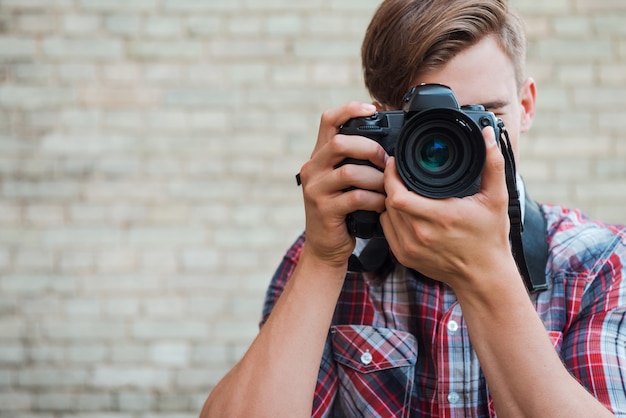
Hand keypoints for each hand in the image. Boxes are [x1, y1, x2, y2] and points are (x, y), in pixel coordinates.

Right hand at [298, 102, 387, 267]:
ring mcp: (316, 190)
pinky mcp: (324, 210)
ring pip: (349, 172)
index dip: (349, 109)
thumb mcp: (344, 182)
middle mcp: (313, 169)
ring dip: (376, 178)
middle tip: (386, 160)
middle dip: (369, 148)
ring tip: (389, 187)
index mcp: (319, 157)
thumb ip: (357, 161)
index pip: (328, 121)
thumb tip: (390, 141)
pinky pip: (355, 198)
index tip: (372, 109)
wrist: (326, 247)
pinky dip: (374, 199)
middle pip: (338, 143)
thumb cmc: (342, 211)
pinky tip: (382, 204)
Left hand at [380, 126, 513, 290]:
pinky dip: (390, 217)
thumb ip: (492, 165)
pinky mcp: (404, 257)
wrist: (483, 276)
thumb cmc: (490, 238)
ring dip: (389, 200)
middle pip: (389, 201)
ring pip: (385, 215)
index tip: (394, 162)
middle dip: (390, 183)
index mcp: (440, 217)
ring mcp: (409, 248)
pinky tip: (402, 209)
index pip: (398, 194)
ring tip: (400, 188)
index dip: (391, 175)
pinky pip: (386, 230)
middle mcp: (421, 234)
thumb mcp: (496, 199)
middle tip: (397, 171)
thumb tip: (487, 136)